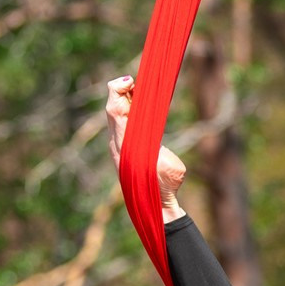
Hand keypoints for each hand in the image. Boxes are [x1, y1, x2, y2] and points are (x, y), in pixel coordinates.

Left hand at [105, 76, 186, 219]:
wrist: (155, 205)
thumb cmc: (165, 187)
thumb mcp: (173, 169)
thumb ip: (165, 154)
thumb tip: (161, 145)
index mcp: (125, 145)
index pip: (113, 111)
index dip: (118, 92)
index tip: (131, 81)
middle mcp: (117, 144)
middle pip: (111, 109)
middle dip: (120, 91)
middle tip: (135, 80)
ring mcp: (119, 146)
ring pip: (115, 115)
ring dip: (124, 99)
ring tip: (138, 88)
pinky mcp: (124, 148)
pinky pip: (122, 123)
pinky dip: (128, 110)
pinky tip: (139, 103)